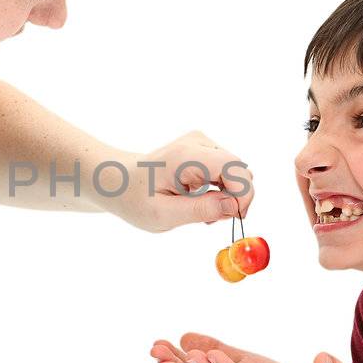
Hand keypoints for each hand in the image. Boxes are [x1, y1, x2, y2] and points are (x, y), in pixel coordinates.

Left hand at [106, 131, 254, 232]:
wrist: (118, 180)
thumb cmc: (135, 198)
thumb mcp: (163, 215)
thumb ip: (200, 210)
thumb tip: (234, 207)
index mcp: (185, 156)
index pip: (233, 168)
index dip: (243, 194)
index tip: (235, 217)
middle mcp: (197, 142)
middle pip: (239, 169)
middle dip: (235, 198)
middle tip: (211, 220)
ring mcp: (202, 143)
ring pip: (236, 172)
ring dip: (228, 196)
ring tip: (200, 212)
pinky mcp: (205, 150)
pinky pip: (228, 172)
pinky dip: (222, 190)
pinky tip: (201, 201)